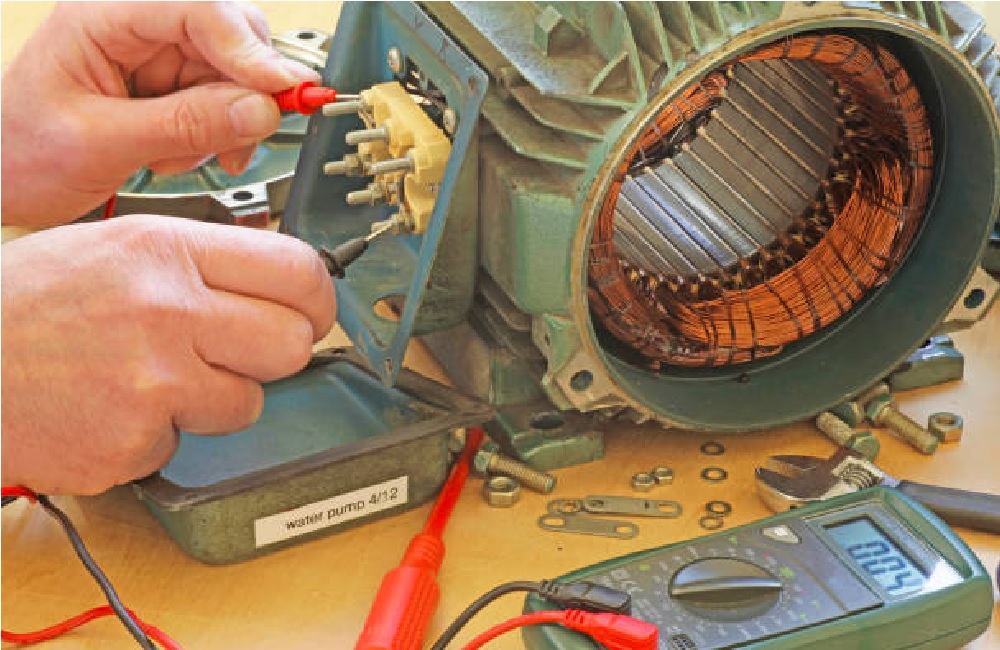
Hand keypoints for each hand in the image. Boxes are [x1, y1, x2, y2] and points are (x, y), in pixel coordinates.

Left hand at [0, 2, 319, 227]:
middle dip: (247, 90)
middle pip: (232, 35)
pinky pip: (225, 104)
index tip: (282, 90)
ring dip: (229, 123)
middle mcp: (138, 26)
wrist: (2, 182)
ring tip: (180, 155)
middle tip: (243, 136)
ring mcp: (158, 56)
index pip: (199, 9)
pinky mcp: (172, 87)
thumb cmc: (20, 152)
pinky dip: (219, 136)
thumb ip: (183, 125)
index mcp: (104, 15)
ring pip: (237, 75)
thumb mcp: (100, 143)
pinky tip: (183, 153)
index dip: (248, 48)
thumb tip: (258, 110)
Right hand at [1, 216, 335, 494]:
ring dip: (214, 399)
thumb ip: (200, 262)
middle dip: (273, 354)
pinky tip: (111, 408)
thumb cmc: (28, 303)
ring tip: (151, 379)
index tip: (312, 312)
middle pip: (292, 343)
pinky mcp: (135, 439)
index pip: (297, 271)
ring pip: (248, 403)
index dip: (317, 299)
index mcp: (167, 250)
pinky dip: (158, 434)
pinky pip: (186, 443)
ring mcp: (154, 380)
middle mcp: (169, 309)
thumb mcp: (116, 246)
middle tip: (235, 353)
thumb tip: (277, 281)